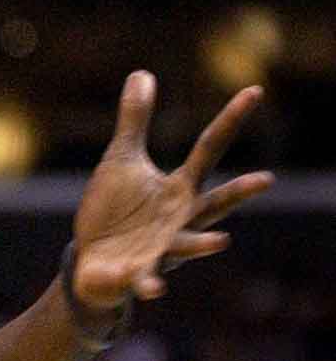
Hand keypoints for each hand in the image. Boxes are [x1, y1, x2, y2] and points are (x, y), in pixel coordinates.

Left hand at [70, 71, 273, 310]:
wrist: (95, 261)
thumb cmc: (116, 208)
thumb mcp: (123, 158)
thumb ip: (135, 119)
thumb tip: (143, 72)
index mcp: (177, 188)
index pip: (209, 148)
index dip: (231, 119)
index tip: (255, 90)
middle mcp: (178, 219)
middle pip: (212, 202)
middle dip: (238, 192)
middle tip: (265, 178)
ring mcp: (161, 248)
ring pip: (186, 247)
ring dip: (200, 245)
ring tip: (220, 241)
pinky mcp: (136, 273)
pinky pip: (144, 279)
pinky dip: (147, 283)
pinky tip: (153, 288)